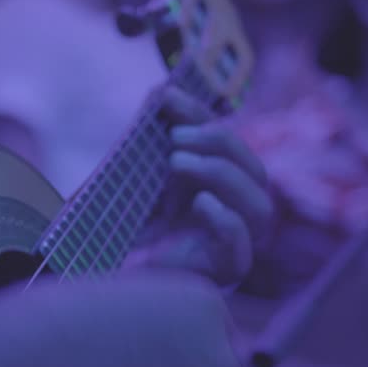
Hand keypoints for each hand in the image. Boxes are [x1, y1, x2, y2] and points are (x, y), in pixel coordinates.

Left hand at [125, 86, 273, 286]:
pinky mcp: (223, 271)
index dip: (201, 113)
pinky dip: (226, 220)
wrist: (107, 275)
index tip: (166, 97)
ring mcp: (232, 243)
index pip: (225, 142)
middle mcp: (231, 211)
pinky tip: (200, 205)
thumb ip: (149, 139)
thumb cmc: (125, 229)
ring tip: (177, 164)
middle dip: (220, 142)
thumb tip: (161, 92)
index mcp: (215, 185)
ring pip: (260, 205)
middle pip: (255, 169)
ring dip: (223, 174)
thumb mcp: (136, 177)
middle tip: (176, 137)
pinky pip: (242, 245)